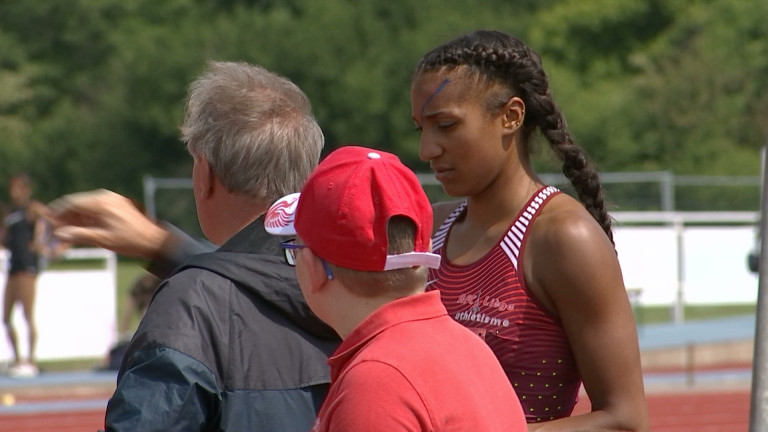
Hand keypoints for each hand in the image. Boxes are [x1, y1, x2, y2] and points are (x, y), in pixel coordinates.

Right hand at [48, 189, 169, 258]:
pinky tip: (83, 228)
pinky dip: (88, 217)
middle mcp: (106, 197)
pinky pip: (97, 208)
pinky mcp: (118, 204)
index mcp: (102, 203)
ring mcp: (113, 199)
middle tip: (55, 229)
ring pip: (87, 206)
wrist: (155, 241)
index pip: (72, 203)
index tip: (47, 220)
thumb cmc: (131, 241)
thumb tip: (59, 234)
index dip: (57, 212)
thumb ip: (80, 235)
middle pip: (78, 203)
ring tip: (68, 231)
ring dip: (76, 217)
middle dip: (65, 216)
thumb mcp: (103, 240)